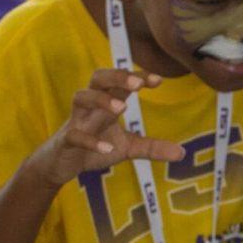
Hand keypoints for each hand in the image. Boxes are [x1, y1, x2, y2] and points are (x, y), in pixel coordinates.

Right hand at [28, 69, 185, 188]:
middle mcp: (90, 107)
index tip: (158, 80)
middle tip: (138, 84)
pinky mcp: (66, 141)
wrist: (60, 166)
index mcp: (106, 104)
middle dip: (117, 76)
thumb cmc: (94, 149)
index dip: (137, 77)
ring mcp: (76, 122)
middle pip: (98, 78)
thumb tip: (182, 153)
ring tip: (122, 107)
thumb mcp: (127, 148)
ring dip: (101, 99)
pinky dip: (90, 140)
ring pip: (80, 97)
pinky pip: (74, 135)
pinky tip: (106, 147)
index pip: (121, 82)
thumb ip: (152, 147)